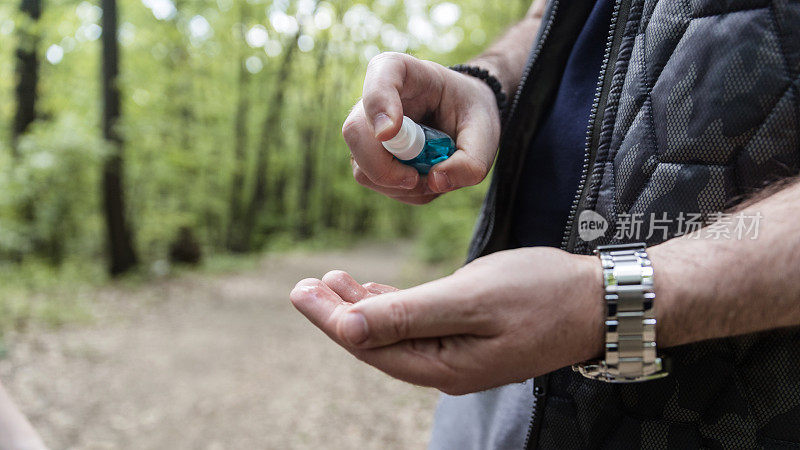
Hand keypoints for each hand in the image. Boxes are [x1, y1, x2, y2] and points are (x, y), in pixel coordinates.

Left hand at [290, 248, 603, 394]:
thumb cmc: (540, 293)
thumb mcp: (470, 299)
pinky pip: (419, 323)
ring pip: (396, 331)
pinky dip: (393, 304)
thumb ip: (407, 314)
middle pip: (378, 342)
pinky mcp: (469, 335)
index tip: (301, 292)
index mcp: (445, 367)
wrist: (597, 299)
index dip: (332, 319)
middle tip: (305, 285)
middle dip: (339, 314)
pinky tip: (372, 290)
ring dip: (363, 306)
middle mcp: (447, 368)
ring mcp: (459, 354)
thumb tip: (346, 329)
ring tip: (329, 281)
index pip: (371, 346)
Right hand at [342, 52, 501, 204]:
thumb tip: (435, 182)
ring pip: (361, 167)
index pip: (380, 77)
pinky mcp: (369, 155)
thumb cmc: (471, 113)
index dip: (379, 105)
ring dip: (399, 184)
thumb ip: (471, 160)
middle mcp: (375, 98)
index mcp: (403, 71)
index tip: (390, 132)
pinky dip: (402, 190)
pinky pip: (374, 182)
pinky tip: (425, 177)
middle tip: (417, 177)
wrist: (464, 115)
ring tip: (433, 173)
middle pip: (355, 132)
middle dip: (384, 167)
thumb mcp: (485, 132)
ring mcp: (367, 129)